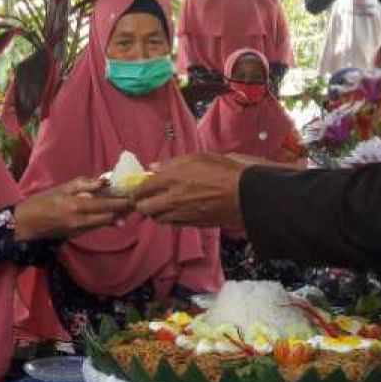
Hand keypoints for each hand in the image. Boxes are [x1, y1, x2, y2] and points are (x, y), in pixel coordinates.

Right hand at [14, 178, 131, 240]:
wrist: (27, 223)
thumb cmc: (43, 201)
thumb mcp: (62, 188)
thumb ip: (84, 184)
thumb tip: (105, 182)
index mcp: (76, 206)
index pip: (105, 205)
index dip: (121, 202)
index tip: (134, 197)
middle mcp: (80, 221)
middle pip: (108, 216)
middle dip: (123, 210)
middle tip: (136, 202)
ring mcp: (79, 230)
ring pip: (103, 223)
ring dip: (116, 216)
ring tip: (128, 208)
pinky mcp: (77, 235)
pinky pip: (95, 226)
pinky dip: (105, 220)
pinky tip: (113, 214)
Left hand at [132, 153, 246, 228]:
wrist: (244, 194)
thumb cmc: (223, 170)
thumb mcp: (198, 157)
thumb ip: (172, 163)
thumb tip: (153, 168)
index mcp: (172, 178)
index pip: (142, 188)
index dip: (136, 190)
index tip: (137, 189)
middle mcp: (173, 198)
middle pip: (144, 208)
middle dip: (141, 204)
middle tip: (145, 199)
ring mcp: (182, 213)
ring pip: (157, 218)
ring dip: (155, 213)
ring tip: (161, 205)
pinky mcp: (192, 224)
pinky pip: (173, 224)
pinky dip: (170, 218)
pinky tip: (176, 211)